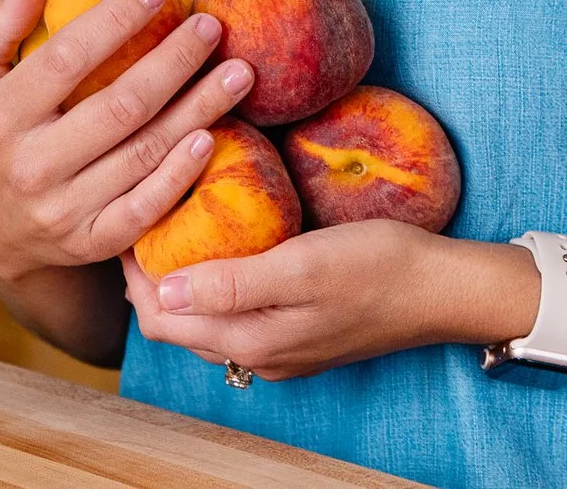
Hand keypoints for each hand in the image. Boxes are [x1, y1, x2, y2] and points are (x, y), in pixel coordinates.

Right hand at [0, 0, 256, 286]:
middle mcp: (32, 166)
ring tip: (238, 73)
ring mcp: (63, 210)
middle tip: (210, 26)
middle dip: (175, 62)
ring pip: (143, 155)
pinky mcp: (90, 241)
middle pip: (120, 107)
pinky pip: (145, 210)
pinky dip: (180, 176)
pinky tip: (211, 137)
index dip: (114, 21)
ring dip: (199, 111)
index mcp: (0, 116)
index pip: (66, 59)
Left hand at [121, 221, 534, 381]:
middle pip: (176, 321)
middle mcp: (257, 354)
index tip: (123, 216)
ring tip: (171, 220)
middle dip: (148, 274)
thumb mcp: (302, 267)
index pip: (160, 318)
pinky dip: (214, 280)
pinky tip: (222, 241)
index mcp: (250, 341)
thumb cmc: (378, 267)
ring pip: (205, 317)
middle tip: (139, 211)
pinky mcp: (299, 330)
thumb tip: (162, 294)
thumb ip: (232, 285)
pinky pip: (237, 311)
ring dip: (180, 278)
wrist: (444, 288)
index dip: (131, 272)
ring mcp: (280, 346)